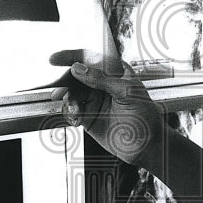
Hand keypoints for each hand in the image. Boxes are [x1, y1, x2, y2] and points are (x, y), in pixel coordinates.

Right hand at [49, 50, 164, 165]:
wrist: (147, 146)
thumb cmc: (145, 116)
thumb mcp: (126, 92)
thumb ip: (101, 79)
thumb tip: (78, 68)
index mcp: (115, 71)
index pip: (91, 58)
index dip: (72, 56)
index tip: (55, 59)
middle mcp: (102, 84)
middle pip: (76, 75)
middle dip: (65, 82)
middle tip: (59, 90)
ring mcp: (94, 100)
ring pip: (71, 93)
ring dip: (68, 101)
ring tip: (74, 110)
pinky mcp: (88, 117)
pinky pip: (71, 111)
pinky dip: (69, 114)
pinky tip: (76, 119)